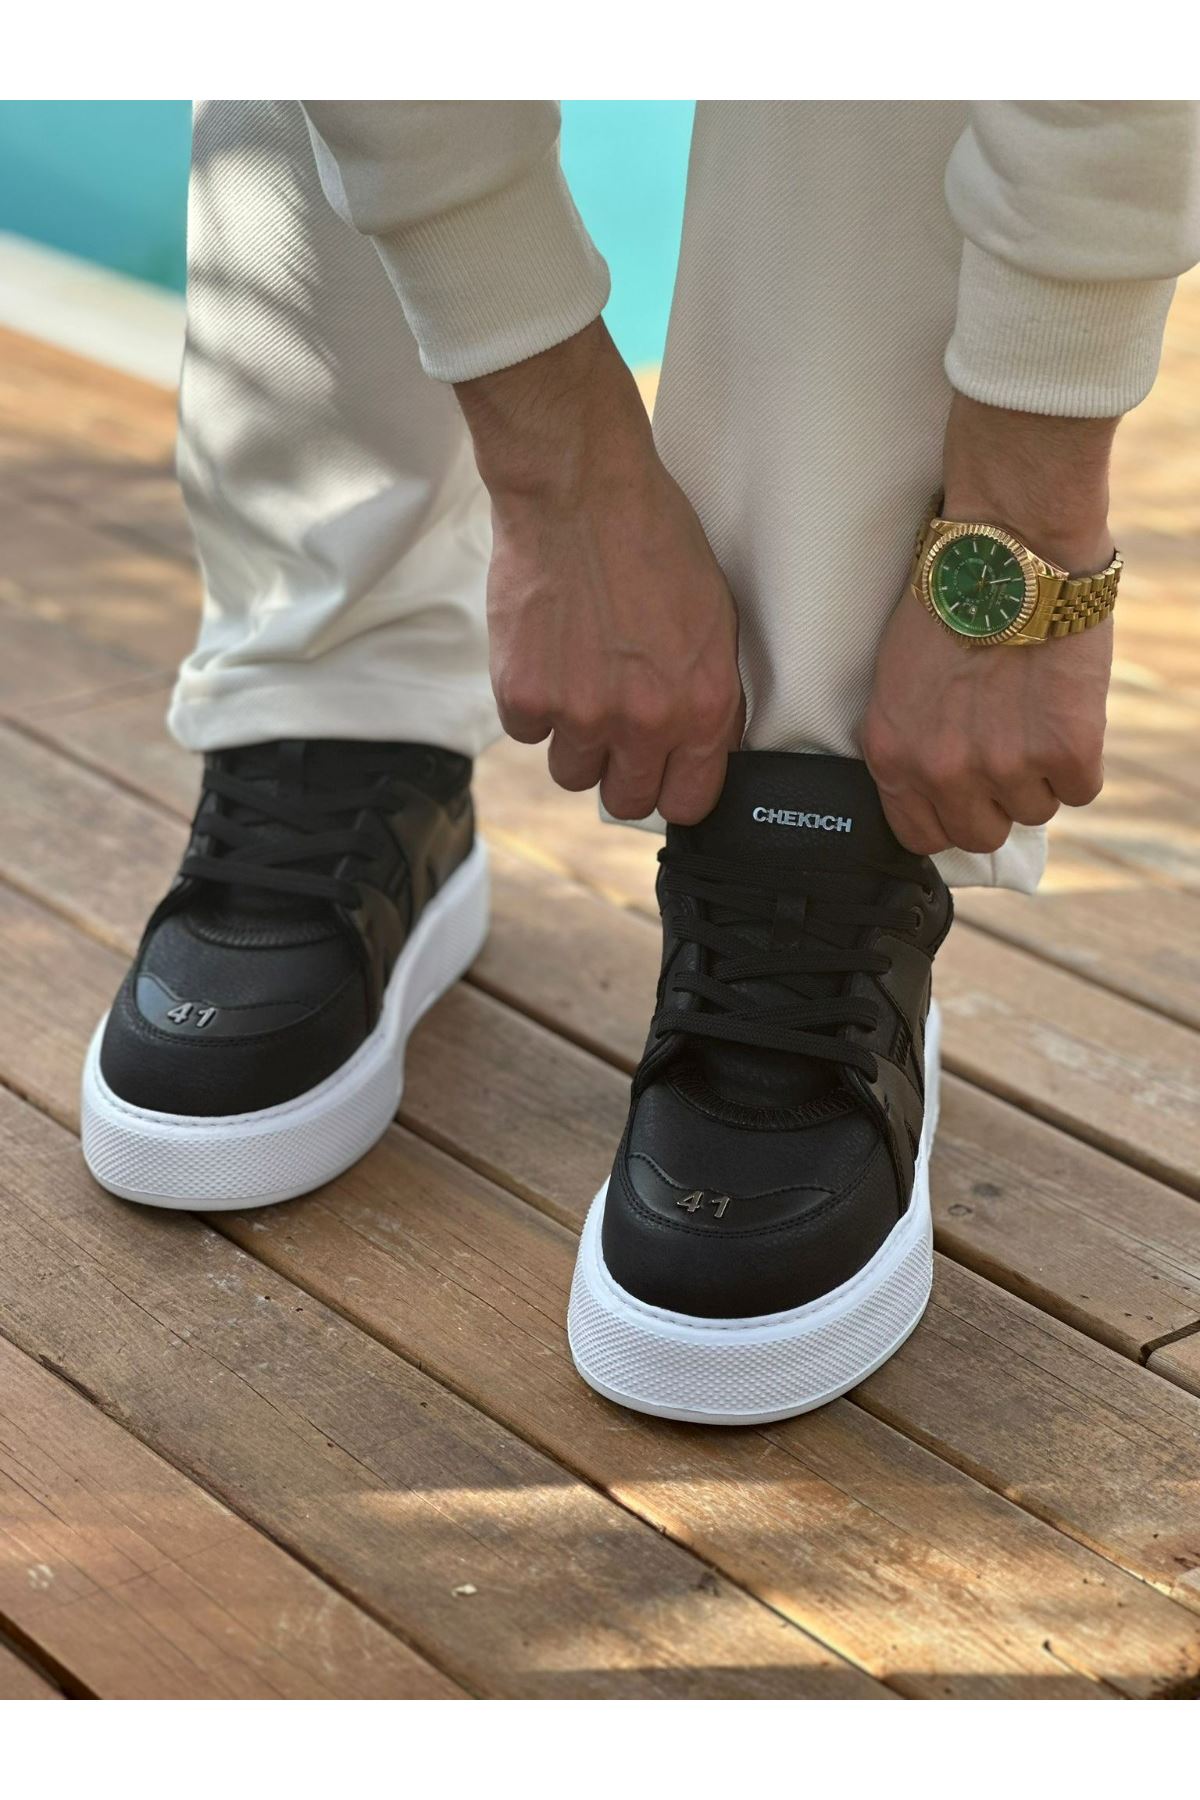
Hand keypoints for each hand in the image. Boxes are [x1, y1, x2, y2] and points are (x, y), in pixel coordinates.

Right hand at [455, 321, 743, 823]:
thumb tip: (699, 748)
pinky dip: (532, 702)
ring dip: (573, 739)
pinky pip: (527, 731)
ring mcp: (580, 713)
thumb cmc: (653, 539)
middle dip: (620, 771)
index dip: (672, 790)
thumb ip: (707, 694)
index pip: (690, 801)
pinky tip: (546, 652)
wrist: (579, 491)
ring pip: (571, 772)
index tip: (660, 775)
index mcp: (703, 706)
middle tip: (612, 729)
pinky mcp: (524, 695)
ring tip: (577, 680)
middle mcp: (644, 722)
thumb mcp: (713, 619)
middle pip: (625, 799)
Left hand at [861, 394, 1118, 855]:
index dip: (949, 814)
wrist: (1007, 550)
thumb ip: (912, 741)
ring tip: (1034, 714)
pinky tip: (1065, 710)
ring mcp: (1005, 764)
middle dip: (997, 800)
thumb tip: (935, 785)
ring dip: (1040, 773)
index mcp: (893, 754)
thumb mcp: (898, 681)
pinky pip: (1080, 787)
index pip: (921, 835)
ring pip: (1035, 811)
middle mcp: (943, 770)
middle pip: (981, 834)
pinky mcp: (1066, 749)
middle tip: (1008, 750)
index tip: (966, 793)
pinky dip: (1080, 757)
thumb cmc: (949, 599)